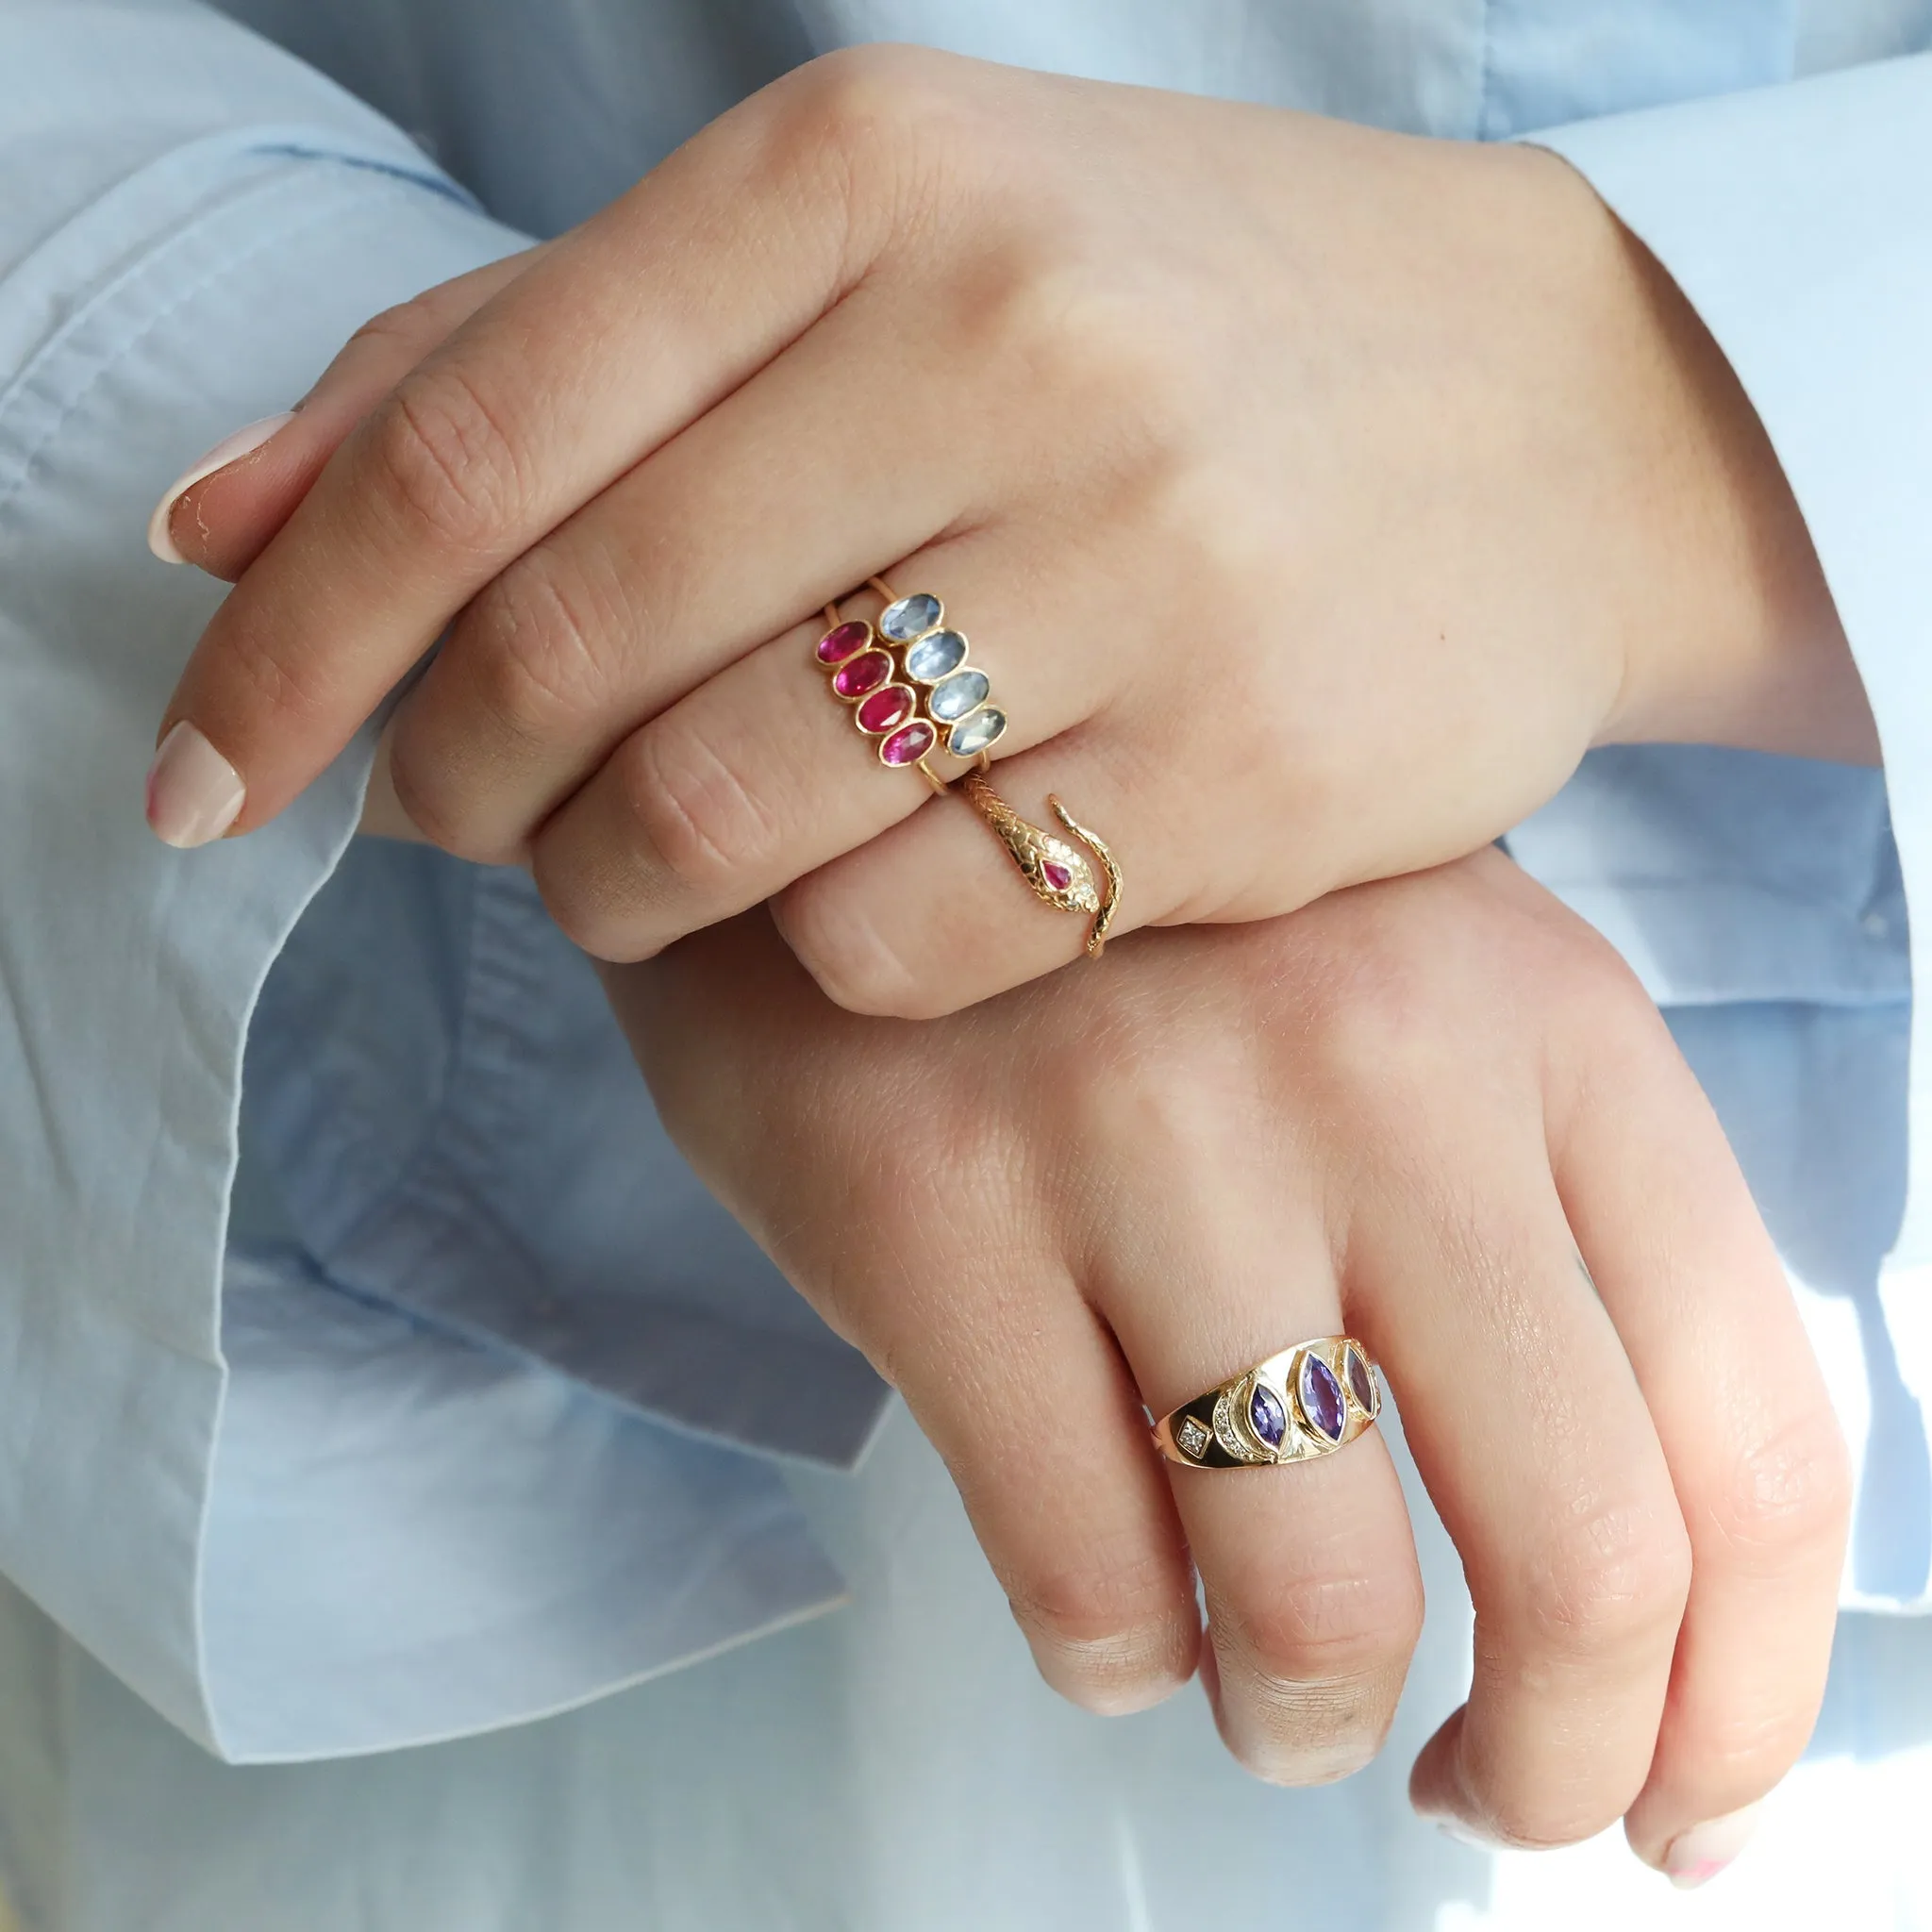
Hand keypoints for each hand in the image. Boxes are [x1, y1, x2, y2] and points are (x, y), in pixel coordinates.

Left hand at [149, 47, 1871, 1016]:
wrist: (1547, 411)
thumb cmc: (1162, 325)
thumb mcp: (862, 248)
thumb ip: (530, 357)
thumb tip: (222, 515)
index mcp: (866, 175)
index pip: (469, 445)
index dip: (296, 647)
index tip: (214, 780)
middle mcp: (1007, 347)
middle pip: (573, 658)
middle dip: (456, 787)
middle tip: (465, 820)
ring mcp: (1147, 570)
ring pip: (724, 825)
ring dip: (623, 892)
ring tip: (645, 868)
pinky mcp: (1243, 777)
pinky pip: (909, 940)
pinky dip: (827, 952)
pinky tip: (855, 895)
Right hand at [599, 846, 1847, 1873]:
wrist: (871, 770)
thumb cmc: (1167, 934)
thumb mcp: (1415, 1001)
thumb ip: (1545, 1233)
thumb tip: (1645, 1603)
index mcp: (1551, 1021)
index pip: (1756, 1431)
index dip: (1750, 1691)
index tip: (1679, 1801)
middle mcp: (1383, 1065)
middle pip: (1582, 1553)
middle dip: (1551, 1765)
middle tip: (1476, 1802)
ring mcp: (1150, 1131)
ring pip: (1314, 1598)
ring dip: (1304, 1717)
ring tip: (1271, 1700)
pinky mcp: (932, 1206)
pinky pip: (1083, 1573)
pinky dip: (1119, 1658)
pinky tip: (1114, 1616)